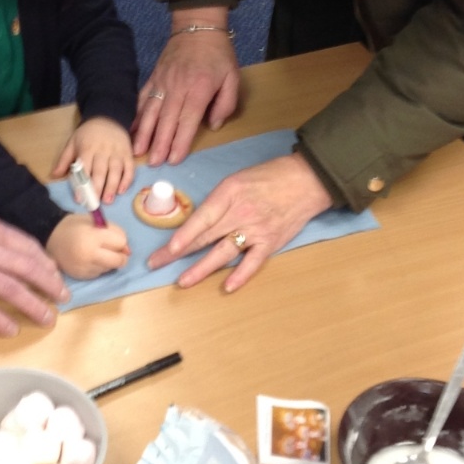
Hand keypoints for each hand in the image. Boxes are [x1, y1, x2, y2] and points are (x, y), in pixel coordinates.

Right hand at [0, 206, 67, 336]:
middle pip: (28, 269)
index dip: (46, 263)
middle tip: (64, 298)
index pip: (29, 248)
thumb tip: (19, 250)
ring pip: (12, 289)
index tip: (56, 274)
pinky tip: (11, 330)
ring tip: (48, 319)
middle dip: (50, 285)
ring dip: (33, 305)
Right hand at [46, 213, 130, 279]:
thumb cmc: (75, 226)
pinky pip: (100, 273)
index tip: (110, 237)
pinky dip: (99, 266)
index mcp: (93, 237)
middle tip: (110, 249)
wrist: (50, 237)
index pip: (121, 242)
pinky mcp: (82, 276)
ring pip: (111, 268)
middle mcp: (90, 255)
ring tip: (95, 252)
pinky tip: (88, 259)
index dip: (118, 239)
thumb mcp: (95, 221)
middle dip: (119, 254)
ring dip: (108, 261)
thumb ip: (114, 232)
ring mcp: (86, 268)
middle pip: (120, 260)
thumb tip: (127, 251)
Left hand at [50, 118, 134, 202]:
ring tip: (108, 200)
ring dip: (112, 187)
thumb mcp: (73, 142)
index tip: (80, 199)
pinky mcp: (128, 153)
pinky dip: (127, 180)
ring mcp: (117, 152)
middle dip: (98, 188)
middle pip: (101, 171)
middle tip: (95, 203)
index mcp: (88, 148)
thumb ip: (65, 160)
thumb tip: (54, 175)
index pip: (85, 168)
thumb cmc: (87, 134)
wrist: (108, 117)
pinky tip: (122, 191)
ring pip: (116, 171)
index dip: (82, 184)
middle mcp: (103, 150)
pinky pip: (129, 168)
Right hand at [133, 16, 238, 165]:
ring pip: (150, 111)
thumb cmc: (218, 54)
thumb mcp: (232, 77)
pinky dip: (135, 114)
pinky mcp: (154, 77)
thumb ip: (225, 103)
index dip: (180, 141)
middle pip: (166, 120)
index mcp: (198, 89)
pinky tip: (130, 128)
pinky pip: (142, 98)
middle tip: (152, 163)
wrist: (198, 26)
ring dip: (143, 133)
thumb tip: (213, 125)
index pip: (188, 120)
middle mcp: (177, 87)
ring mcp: (162, 82)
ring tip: (137, 151)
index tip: (173, 159)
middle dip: (159, 143)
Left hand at [147, 153, 332, 293]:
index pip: (200, 219)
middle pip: (204, 237)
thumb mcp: (237, 180)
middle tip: (157, 264)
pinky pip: (253, 262)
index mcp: (228, 193)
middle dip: (178, 253)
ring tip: (183, 281)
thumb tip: (197, 223)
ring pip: (223, 252)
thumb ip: (218, 201)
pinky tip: (227, 287)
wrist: (306, 180)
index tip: (164, 249)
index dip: (181, 236)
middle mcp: (240, 213)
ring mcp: (256, 229)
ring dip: (201, 269)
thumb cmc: (269, 177)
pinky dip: (240, 275)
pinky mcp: (271, 242)